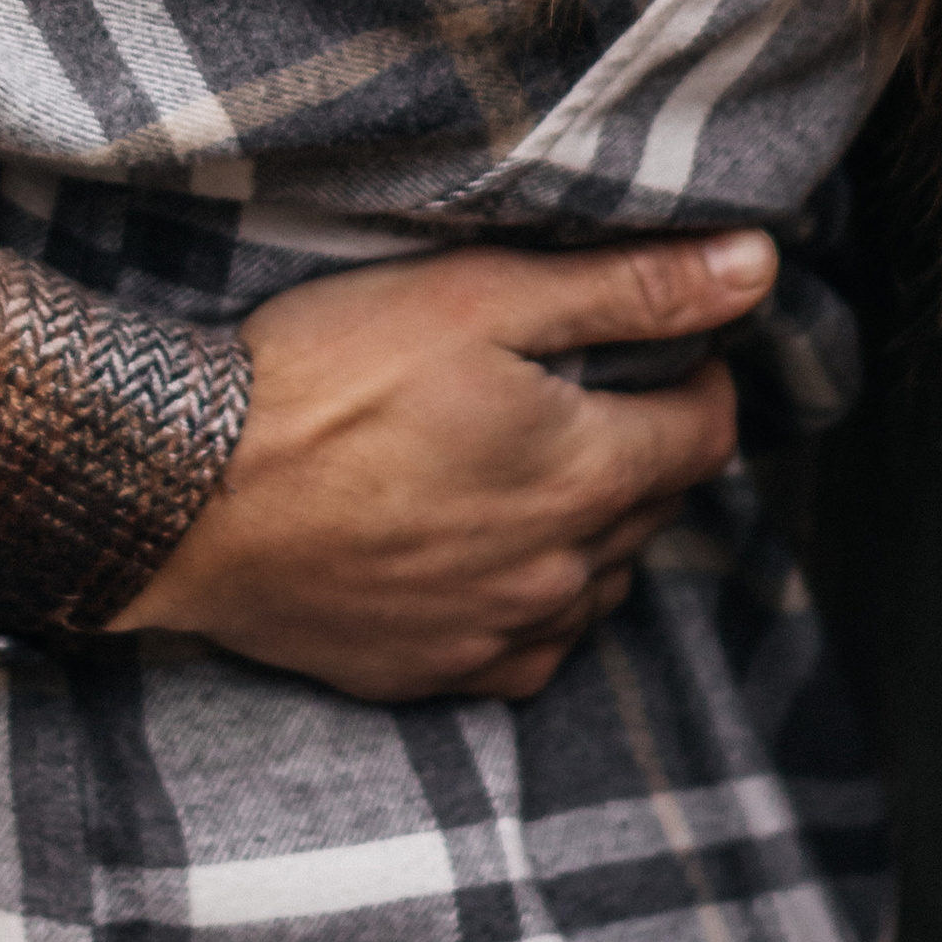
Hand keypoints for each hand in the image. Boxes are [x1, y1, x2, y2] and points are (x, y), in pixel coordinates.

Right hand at [113, 230, 772, 701]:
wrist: (186, 492)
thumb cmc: (327, 375)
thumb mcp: (482, 296)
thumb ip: (628, 289)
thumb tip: (755, 268)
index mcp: (586, 474)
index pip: (705, 432)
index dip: (695, 377)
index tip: (659, 345)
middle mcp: (559, 572)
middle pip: (652, 506)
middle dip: (638, 444)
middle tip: (576, 389)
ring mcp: (495, 634)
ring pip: (595, 581)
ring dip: (587, 526)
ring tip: (520, 464)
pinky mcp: (431, 674)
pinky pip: (525, 648)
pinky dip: (526, 599)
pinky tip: (476, 549)